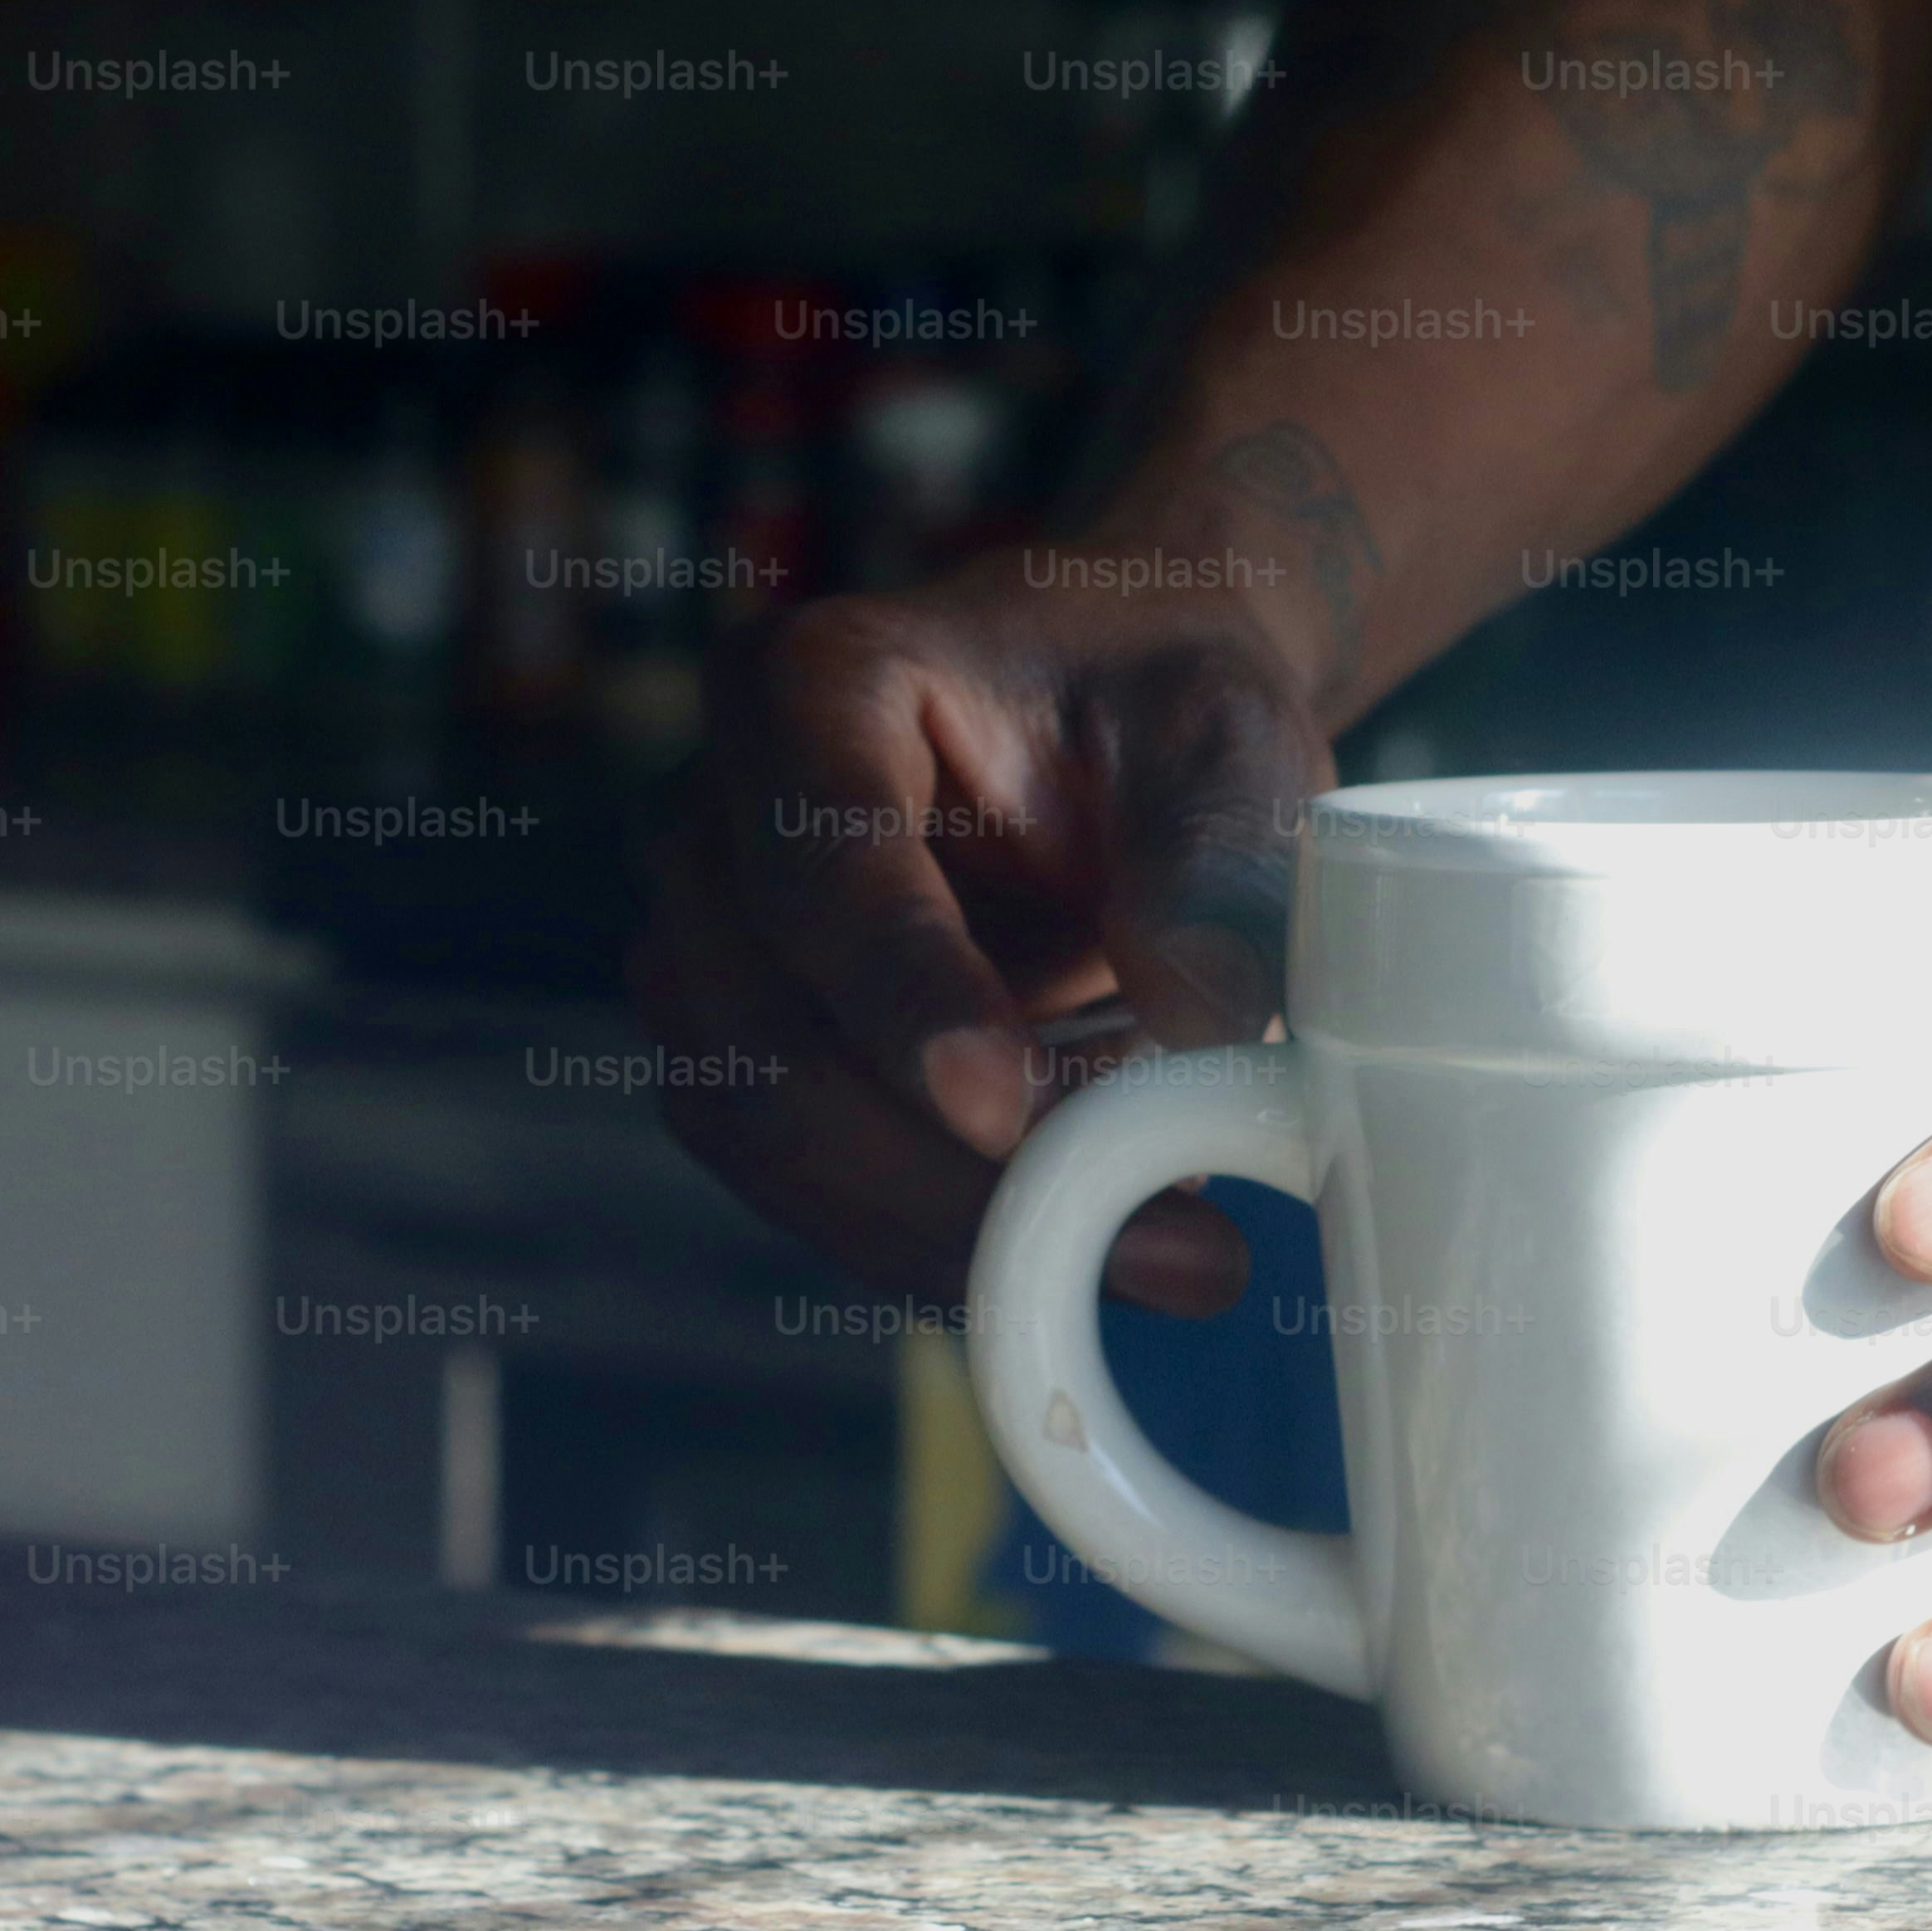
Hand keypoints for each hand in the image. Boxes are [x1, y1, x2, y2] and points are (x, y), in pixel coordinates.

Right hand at [623, 559, 1333, 1313]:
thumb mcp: (1225, 739)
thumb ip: (1214, 861)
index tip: (1007, 1114)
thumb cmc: (1157, 697)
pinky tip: (1086, 1239)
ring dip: (949, 1227)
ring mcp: (706, 942)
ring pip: (766, 1135)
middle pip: (767, 1037)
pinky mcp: (741, 1048)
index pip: (822, 869)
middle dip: (949, 1173)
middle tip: (1173, 1244)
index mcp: (812, 683)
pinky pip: (802, 1179)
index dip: (904, 1001)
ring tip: (1162, 1246)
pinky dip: (935, 1234)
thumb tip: (1204, 1017)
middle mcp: (715, 814)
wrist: (1121, 715)